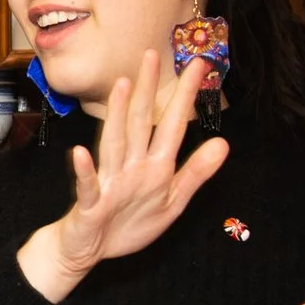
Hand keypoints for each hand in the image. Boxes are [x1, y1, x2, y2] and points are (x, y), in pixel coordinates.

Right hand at [18, 51, 227, 303]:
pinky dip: (85, 171)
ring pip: (114, 144)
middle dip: (148, 89)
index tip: (198, 65)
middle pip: (141, 123)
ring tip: (123, 86)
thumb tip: (223, 142)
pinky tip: (80, 154)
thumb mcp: (172, 201)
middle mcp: (131, 167)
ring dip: (118, 116)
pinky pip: (88, 186)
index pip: (172, 125)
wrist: (87, 251)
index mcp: (154, 166)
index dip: (185, 96)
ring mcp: (109, 183)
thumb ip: (196, 173)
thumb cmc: (126, 223)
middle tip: (153, 54)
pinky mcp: (90, 205)